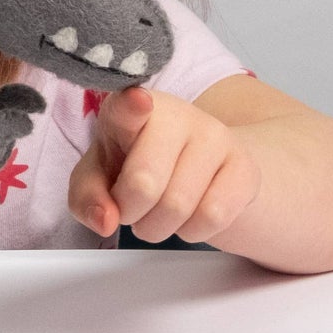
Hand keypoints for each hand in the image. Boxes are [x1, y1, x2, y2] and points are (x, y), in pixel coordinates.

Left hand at [68, 86, 261, 243]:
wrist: (194, 168)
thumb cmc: (135, 165)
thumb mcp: (98, 177)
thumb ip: (87, 197)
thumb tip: (105, 219)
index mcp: (129, 107)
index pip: (129, 106)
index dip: (131, 106)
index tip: (137, 102)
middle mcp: (176, 113)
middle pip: (145, 183)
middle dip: (131, 212)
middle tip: (131, 208)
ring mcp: (215, 135)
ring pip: (179, 207)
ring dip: (159, 226)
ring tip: (158, 211)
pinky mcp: (245, 165)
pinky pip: (214, 216)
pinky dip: (193, 230)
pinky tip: (190, 214)